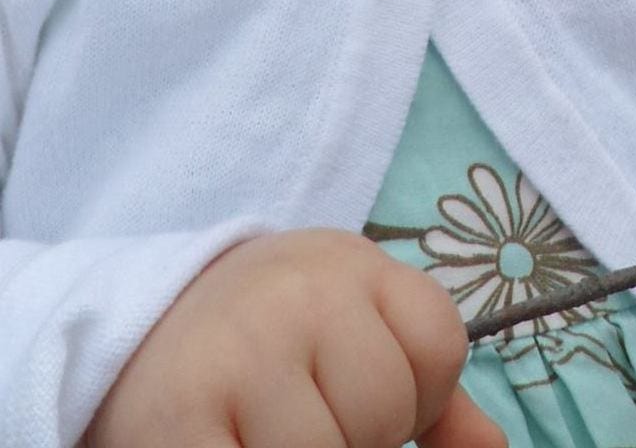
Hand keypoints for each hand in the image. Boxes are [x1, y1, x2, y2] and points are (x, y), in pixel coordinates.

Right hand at [88, 228, 506, 447]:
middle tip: (295, 409)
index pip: (438, 345)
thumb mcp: (353, 328)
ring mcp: (239, 355)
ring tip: (260, 427)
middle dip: (353, 435)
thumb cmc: (270, 340)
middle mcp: (297, 293)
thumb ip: (427, 386)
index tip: (353, 385)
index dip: (413, 393)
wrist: (139, 328)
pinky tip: (235, 445)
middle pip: (385, 411)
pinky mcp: (180, 419)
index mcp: (348, 263)